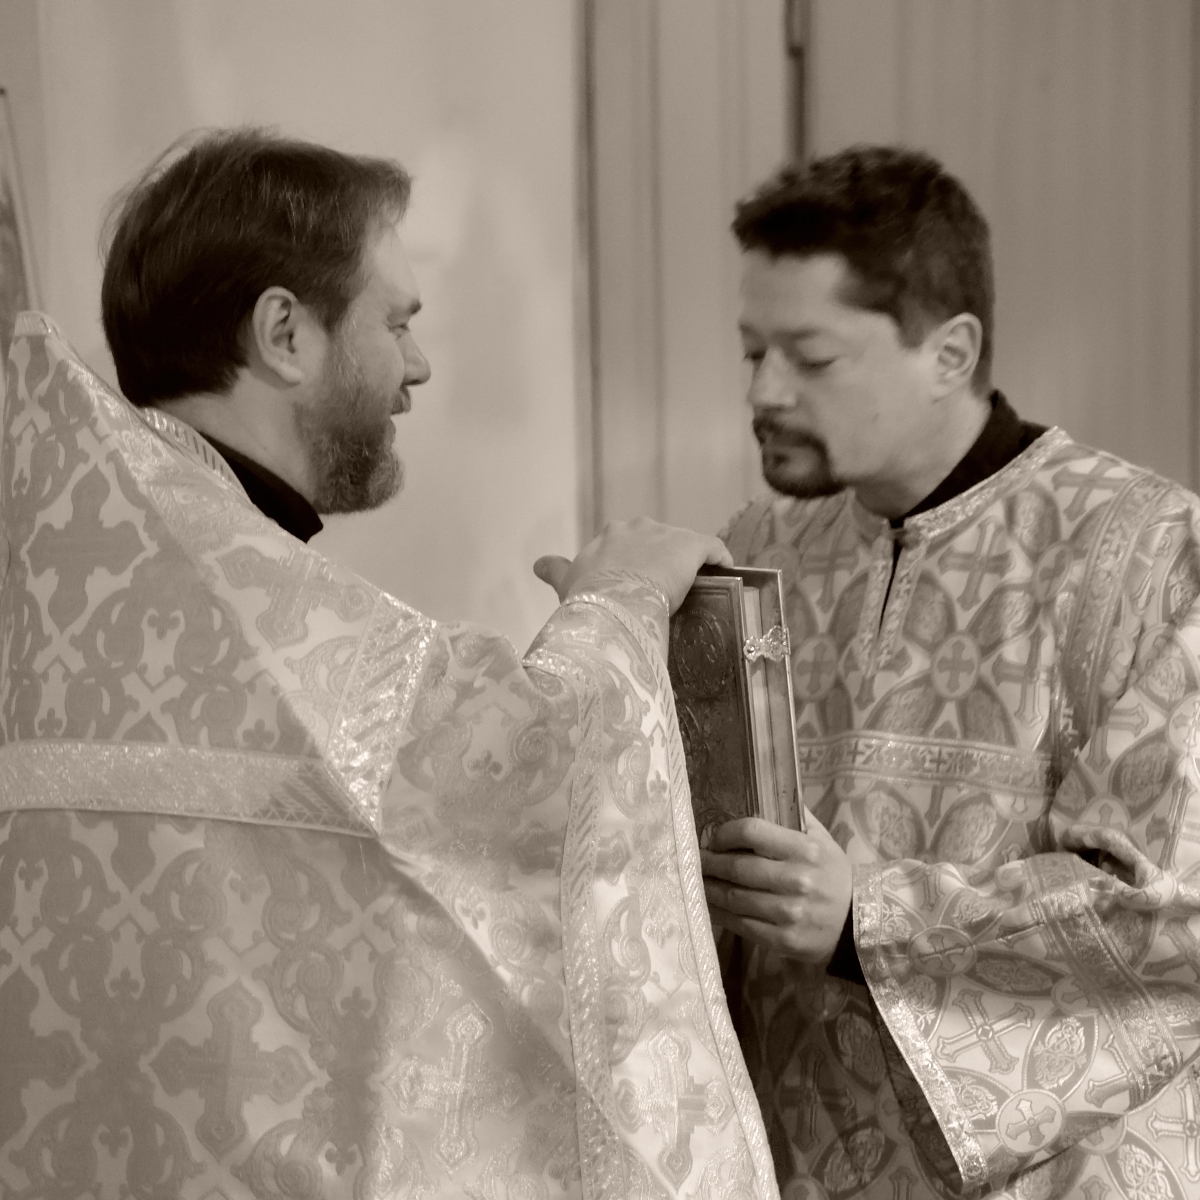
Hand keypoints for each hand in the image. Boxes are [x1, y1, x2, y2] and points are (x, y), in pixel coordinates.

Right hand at [533, 517, 732, 612]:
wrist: (612, 600)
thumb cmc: (588, 597)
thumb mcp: (568, 584)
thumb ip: (556, 571)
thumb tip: (539, 564)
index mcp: (609, 535)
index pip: (627, 545)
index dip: (635, 564)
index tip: (637, 583)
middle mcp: (637, 527)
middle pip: (656, 543)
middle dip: (661, 562)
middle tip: (666, 592)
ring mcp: (665, 534)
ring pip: (682, 546)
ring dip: (690, 563)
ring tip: (698, 588)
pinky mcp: (693, 546)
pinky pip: (712, 548)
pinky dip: (720, 558)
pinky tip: (727, 572)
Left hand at [700, 813, 851, 962]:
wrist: (859, 923)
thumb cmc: (834, 875)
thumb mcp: (823, 840)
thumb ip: (795, 817)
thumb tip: (764, 791)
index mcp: (806, 850)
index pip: (753, 831)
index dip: (726, 833)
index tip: (714, 837)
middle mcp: (797, 880)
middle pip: (738, 867)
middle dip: (709, 862)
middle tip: (694, 859)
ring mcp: (790, 912)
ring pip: (735, 898)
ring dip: (709, 888)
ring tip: (696, 881)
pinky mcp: (784, 939)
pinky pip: (741, 924)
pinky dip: (720, 914)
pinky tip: (710, 906)